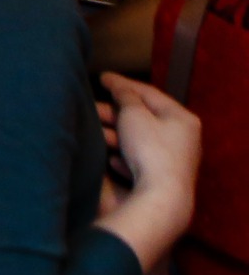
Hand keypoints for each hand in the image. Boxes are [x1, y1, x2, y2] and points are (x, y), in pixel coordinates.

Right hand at [104, 72, 200, 204]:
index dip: (123, 83)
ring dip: (116, 134)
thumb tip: (119, 86)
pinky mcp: (165, 177)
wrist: (162, 197)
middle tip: (91, 108)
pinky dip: (126, 155)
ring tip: (95, 133)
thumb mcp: (133, 115)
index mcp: (181, 117)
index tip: (102, 77)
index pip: (149, 93)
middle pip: (144, 117)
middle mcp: (183, 136)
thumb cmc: (150, 150)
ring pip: (140, 139)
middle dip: (115, 113)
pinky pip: (142, 160)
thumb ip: (125, 96)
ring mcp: (176, 158)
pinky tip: (112, 161)